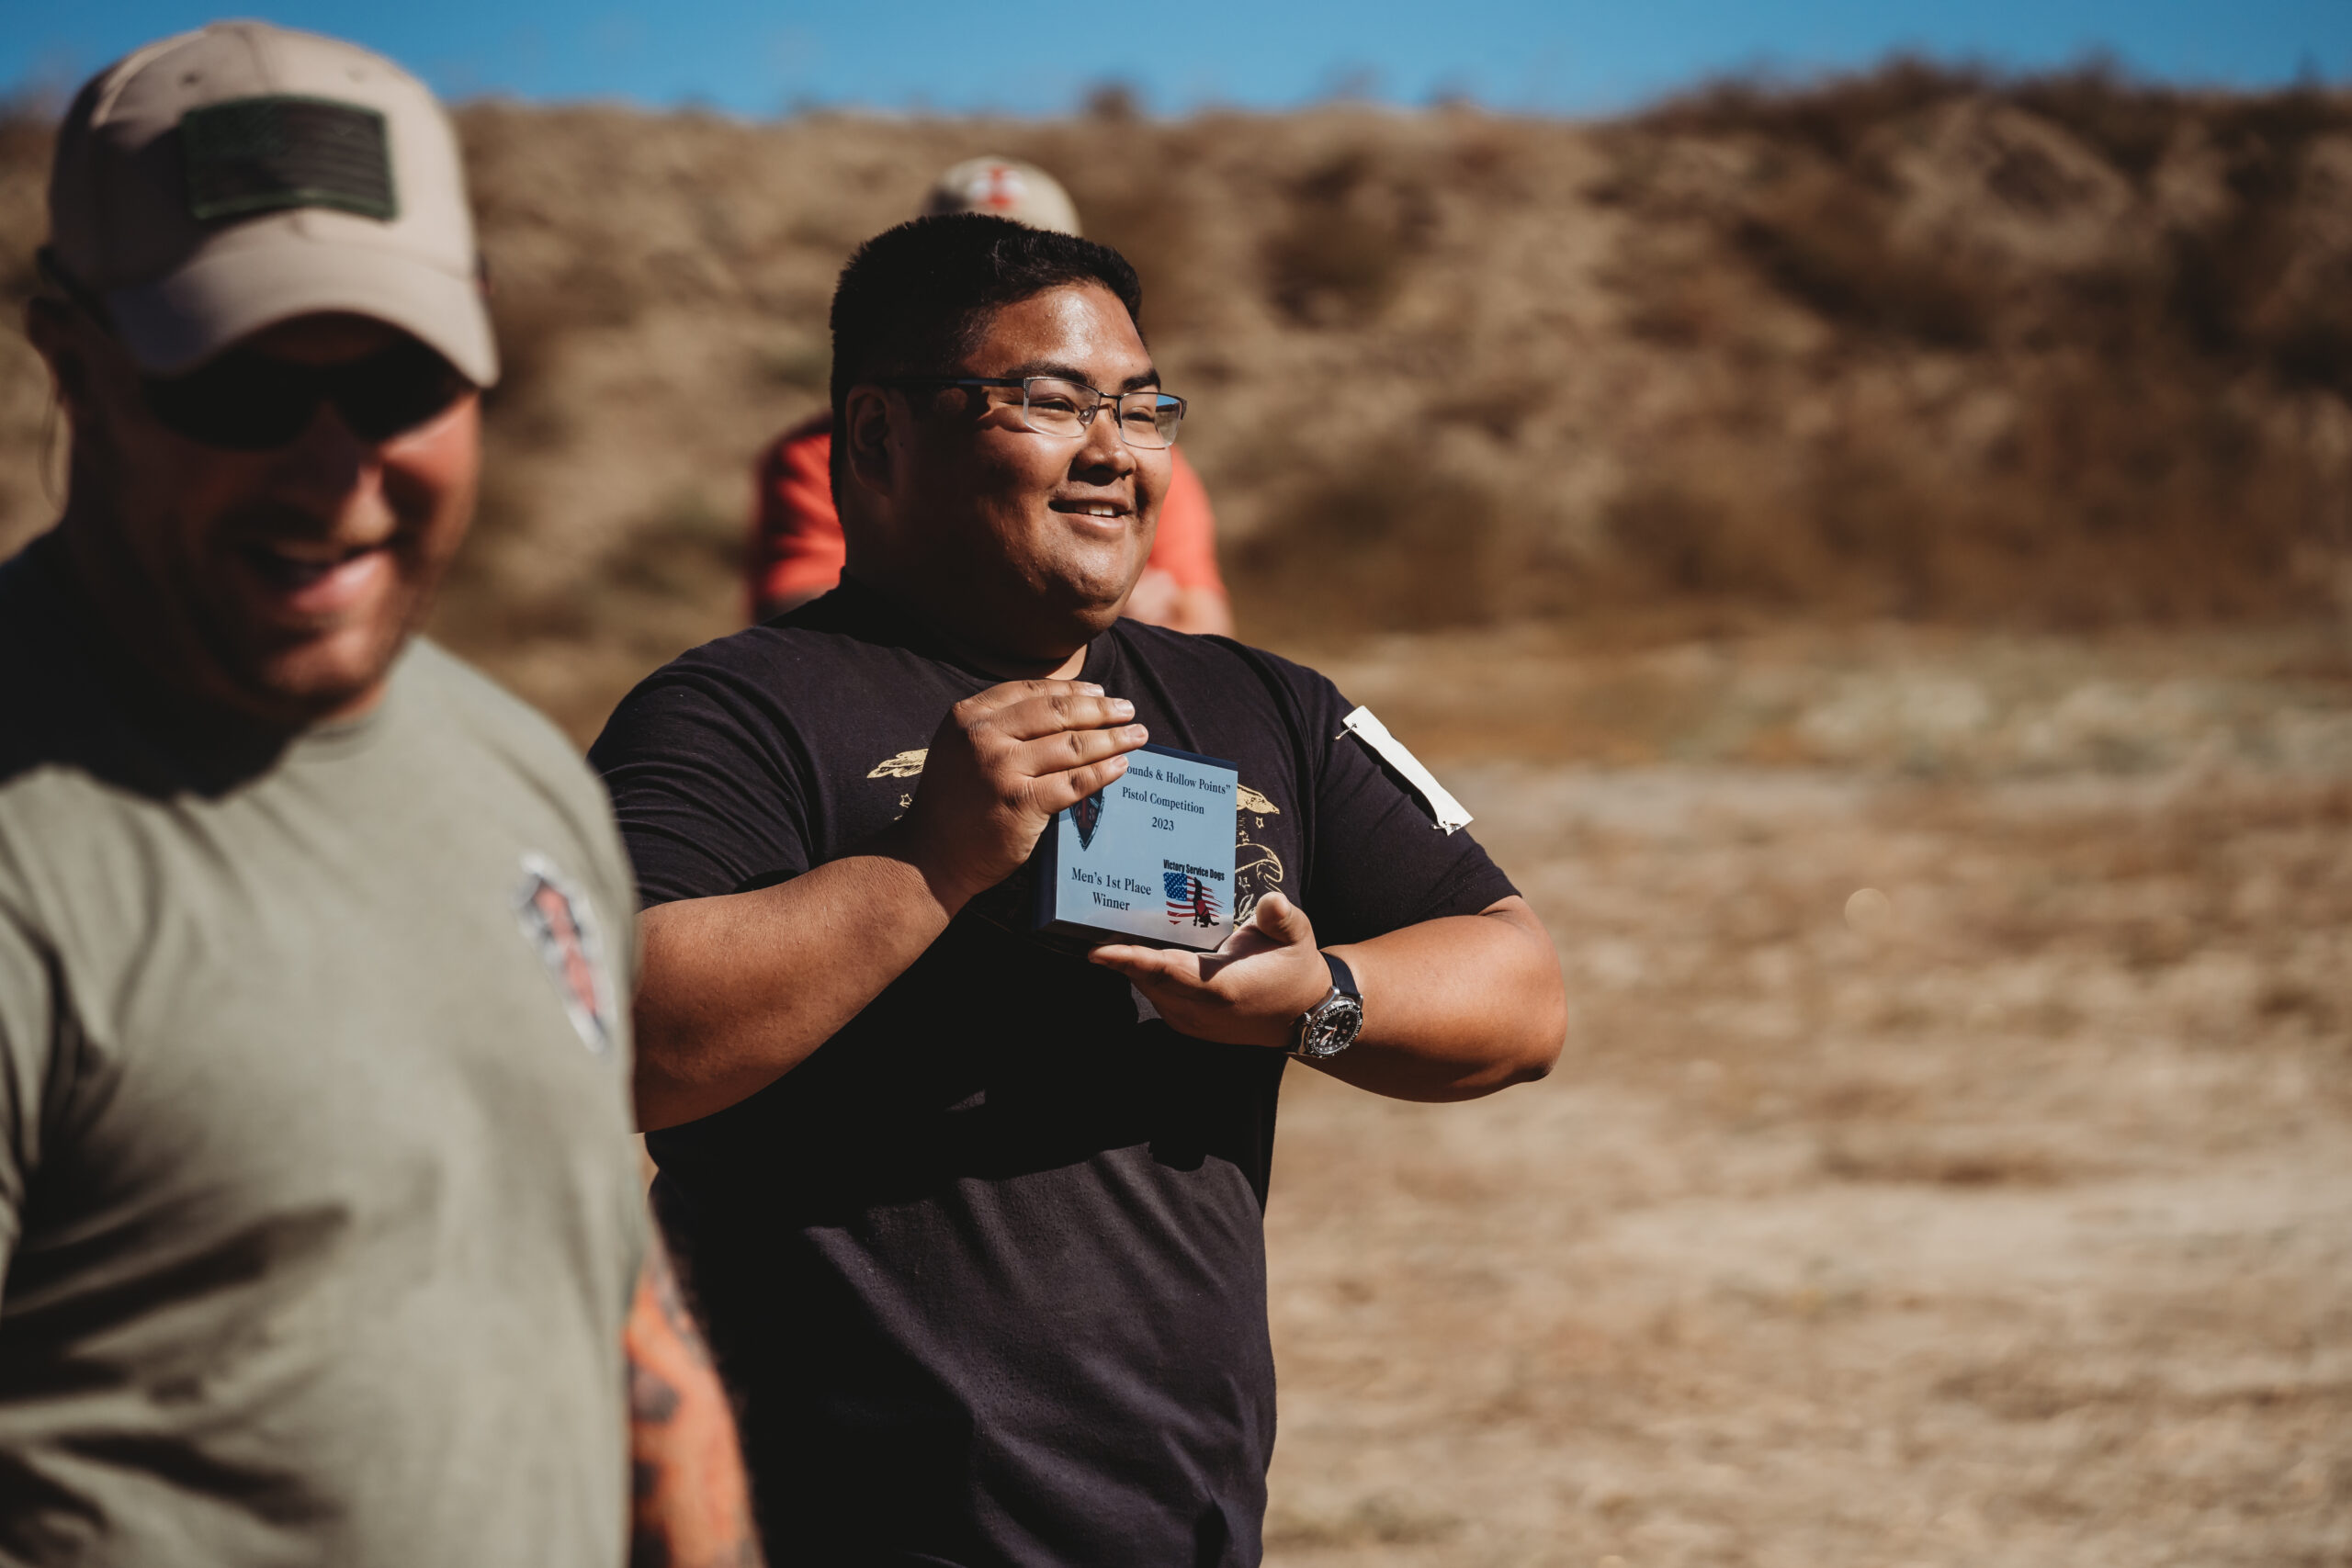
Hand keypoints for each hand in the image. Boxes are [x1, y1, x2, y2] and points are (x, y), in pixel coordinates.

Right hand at [884, 679, 1148, 909]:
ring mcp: (1002, 770)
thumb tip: (1063, 707)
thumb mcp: (961, 749)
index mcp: (968, 717)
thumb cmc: (953, 805)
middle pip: (1058, 713)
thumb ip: (998, 726)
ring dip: (1113, 739)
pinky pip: (1075, 782)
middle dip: (1101, 709)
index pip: (1031, 691)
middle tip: (1128, 710)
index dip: (1071, 690)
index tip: (1098, 692)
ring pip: (1073, 746)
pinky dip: (1103, 772)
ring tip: (1137, 736)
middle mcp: (983, 737)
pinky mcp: (1021, 803)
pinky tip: (1121, 766)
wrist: (928, 858)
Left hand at [1088, 892, 1333, 1048]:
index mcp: (1221, 988)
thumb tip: (1273, 902)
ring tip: (1109, 928)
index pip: (1166, 971)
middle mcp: (1200, 1011)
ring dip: (1130, 964)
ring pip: (1148, 989)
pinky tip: (1135, 949)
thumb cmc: (1294, 968)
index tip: (1097, 950)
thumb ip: (1282, 918)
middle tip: (1093, 918)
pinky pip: (1155, 995)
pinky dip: (1143, 974)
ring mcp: (1191, 1022)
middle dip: (1119, 953)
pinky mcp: (1187, 1023)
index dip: (1131, 961)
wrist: (1304, 1014)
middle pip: (1147, 979)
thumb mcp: (1297, 936)